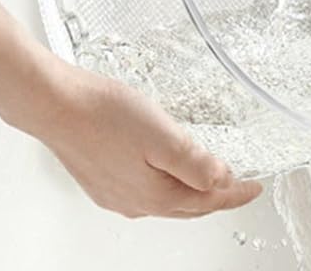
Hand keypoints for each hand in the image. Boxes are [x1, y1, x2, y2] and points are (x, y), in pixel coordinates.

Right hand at [22, 63, 261, 218]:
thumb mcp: (161, 135)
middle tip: (237, 186)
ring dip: (189, 190)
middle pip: (187, 205)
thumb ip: (193, 162)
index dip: (235, 194)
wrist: (55, 105)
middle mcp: (134, 202)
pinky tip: (162, 169)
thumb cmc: (103, 114)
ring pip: (164, 199)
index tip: (254, 189)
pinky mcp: (99, 178)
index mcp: (155, 195)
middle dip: (215, 196)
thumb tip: (220, 179)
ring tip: (206, 177)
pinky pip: (142, 189)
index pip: (207, 201)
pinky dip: (163, 182)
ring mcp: (114, 193)